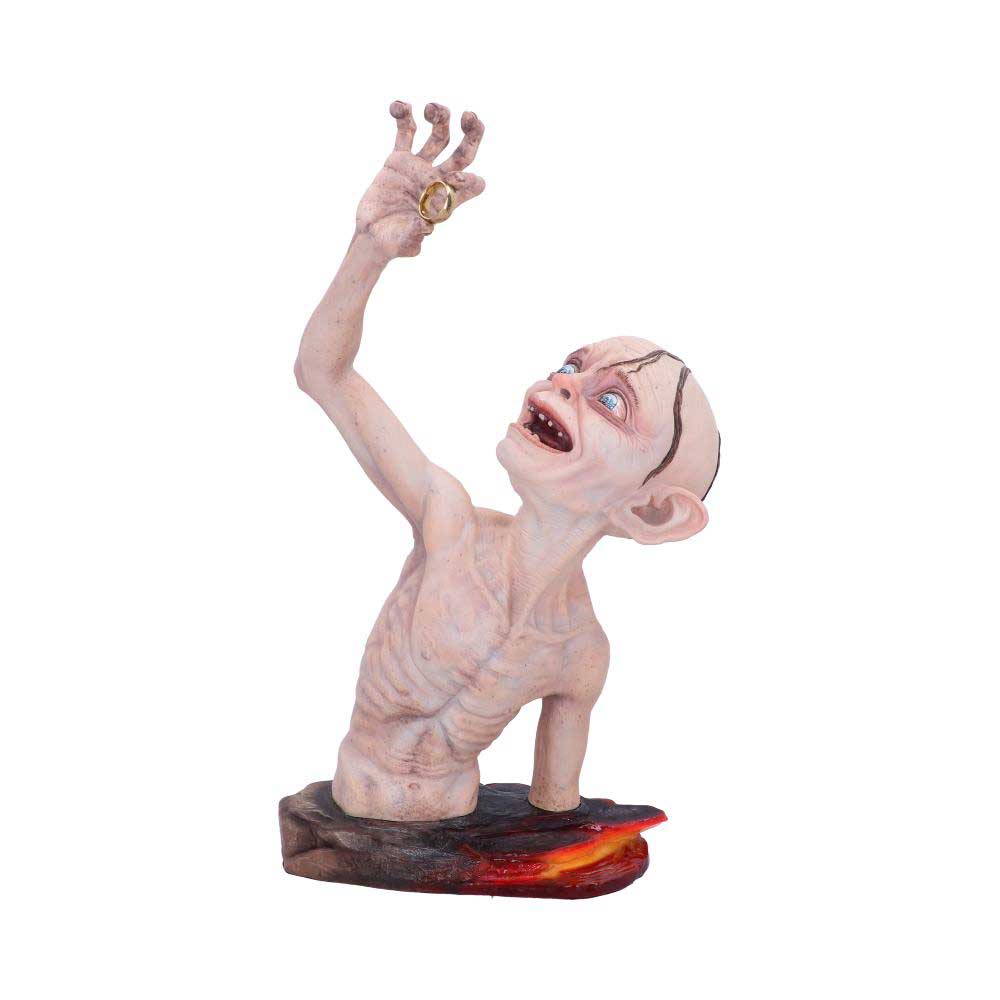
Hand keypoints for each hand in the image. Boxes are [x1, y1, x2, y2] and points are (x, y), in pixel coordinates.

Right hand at [355, 101, 485, 260]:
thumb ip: (416, 234)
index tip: (455, 177)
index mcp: (447, 200)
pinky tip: (398, 105)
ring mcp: (420, 166)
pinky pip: (406, 132)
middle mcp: (438, 179)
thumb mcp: (406, 243)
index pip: (471, 184)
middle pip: (464, 152)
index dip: (469, 179)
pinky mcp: (400, 159)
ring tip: (431, 108)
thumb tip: (426, 226)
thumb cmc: (394, 243)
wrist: (373, 235)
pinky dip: (404, 117)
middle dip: (472, 134)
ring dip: (440, 118)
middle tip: (470, 116)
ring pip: (439, 136)